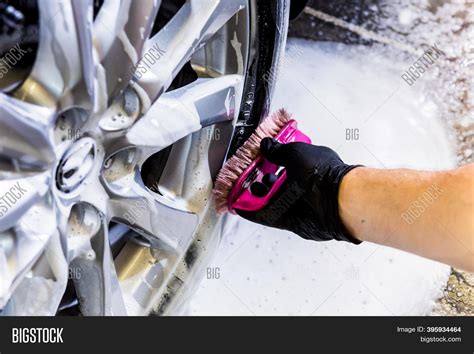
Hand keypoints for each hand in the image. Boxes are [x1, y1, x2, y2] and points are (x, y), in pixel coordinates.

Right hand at [236, 138, 360, 242]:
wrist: (335, 201)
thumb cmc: (322, 173)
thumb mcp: (295, 153)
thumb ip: (278, 150)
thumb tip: (267, 145)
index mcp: (306, 165)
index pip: (283, 161)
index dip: (268, 160)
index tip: (255, 160)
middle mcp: (302, 184)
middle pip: (274, 183)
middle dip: (259, 180)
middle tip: (246, 178)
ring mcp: (296, 203)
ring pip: (269, 200)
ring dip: (255, 197)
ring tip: (241, 193)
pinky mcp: (291, 220)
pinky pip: (268, 216)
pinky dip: (254, 213)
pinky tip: (242, 208)